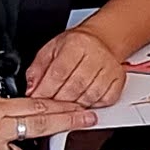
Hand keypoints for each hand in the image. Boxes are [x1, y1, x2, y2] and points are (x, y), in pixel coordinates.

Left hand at [22, 22, 136, 108]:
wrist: (101, 40)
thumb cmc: (75, 46)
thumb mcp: (51, 50)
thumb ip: (37, 69)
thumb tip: (31, 89)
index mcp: (76, 44)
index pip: (59, 72)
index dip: (46, 90)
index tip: (37, 100)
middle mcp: (96, 55)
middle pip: (75, 86)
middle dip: (58, 101)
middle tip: (48, 108)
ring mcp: (109, 68)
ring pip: (90, 96)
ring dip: (74, 106)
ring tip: (64, 106)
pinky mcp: (119, 79)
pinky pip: (105, 100)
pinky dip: (92, 106)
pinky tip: (82, 103)